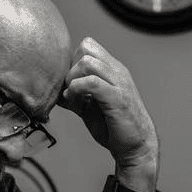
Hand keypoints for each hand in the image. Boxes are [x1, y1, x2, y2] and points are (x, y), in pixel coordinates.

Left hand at [59, 38, 158, 187]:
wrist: (136, 145)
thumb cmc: (114, 126)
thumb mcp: (89, 106)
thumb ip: (75, 95)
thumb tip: (55, 92)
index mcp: (112, 70)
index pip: (88, 45)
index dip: (72, 61)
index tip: (69, 83)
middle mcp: (117, 72)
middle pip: (85, 48)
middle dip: (70, 68)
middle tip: (69, 90)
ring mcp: (119, 83)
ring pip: (87, 62)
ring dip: (72, 79)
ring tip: (72, 97)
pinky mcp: (118, 98)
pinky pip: (92, 83)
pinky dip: (77, 90)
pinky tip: (76, 104)